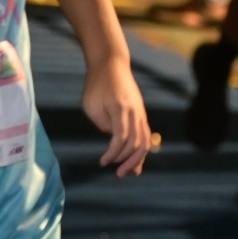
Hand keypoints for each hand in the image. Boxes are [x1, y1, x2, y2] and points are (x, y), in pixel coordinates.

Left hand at [82, 62, 150, 176]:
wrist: (111, 65)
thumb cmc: (97, 84)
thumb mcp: (92, 104)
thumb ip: (103, 124)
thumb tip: (115, 141)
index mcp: (121, 108)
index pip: (121, 138)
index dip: (113, 153)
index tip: (103, 162)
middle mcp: (135, 112)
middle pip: (138, 143)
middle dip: (128, 161)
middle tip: (117, 173)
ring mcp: (141, 113)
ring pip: (145, 142)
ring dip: (137, 159)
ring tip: (128, 172)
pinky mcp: (142, 115)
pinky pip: (146, 136)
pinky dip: (142, 151)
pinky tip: (136, 163)